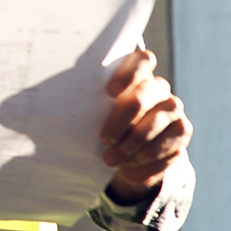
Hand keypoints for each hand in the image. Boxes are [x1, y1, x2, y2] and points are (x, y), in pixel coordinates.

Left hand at [100, 48, 191, 203]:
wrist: (128, 151)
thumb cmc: (105, 123)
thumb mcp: (96, 112)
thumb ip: (88, 103)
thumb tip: (49, 105)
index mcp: (140, 76)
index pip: (143, 60)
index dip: (128, 74)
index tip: (109, 93)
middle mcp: (161, 91)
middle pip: (141, 99)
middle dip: (119, 123)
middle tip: (104, 140)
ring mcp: (175, 113)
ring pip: (153, 128)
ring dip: (129, 148)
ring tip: (111, 160)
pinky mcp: (182, 137)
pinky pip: (165, 152)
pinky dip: (144, 165)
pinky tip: (128, 170)